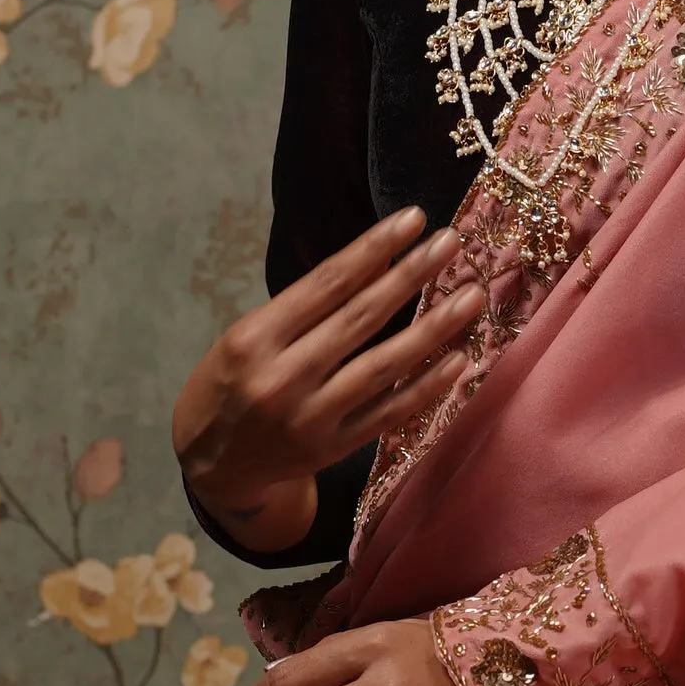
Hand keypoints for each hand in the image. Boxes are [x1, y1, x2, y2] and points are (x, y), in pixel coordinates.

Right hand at [173, 210, 484, 560]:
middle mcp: (282, 378)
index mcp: (254, 339)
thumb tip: (376, 265)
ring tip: (470, 296)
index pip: (326, 284)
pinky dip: (426, 386)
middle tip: (452, 242)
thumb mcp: (246, 336)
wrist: (214, 465)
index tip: (414, 220)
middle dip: (410, 276)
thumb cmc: (229, 385)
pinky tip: (458, 359)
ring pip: (382, 366)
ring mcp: (311, 418)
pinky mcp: (333, 448)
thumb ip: (303, 309)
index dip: (374, 249)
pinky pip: (389, 412)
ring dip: (432, 329)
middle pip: (359, 319)